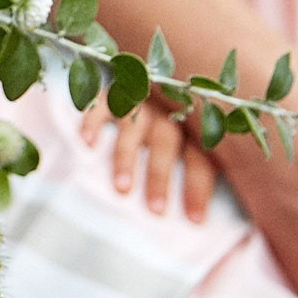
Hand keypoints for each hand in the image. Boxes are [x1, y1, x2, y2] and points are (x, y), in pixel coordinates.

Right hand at [81, 99, 219, 221]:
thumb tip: (210, 217)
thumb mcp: (194, 141)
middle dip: (160, 177)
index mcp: (193, 129)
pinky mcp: (114, 91)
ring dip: (126, 158)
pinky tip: (87, 143)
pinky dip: (94, 121)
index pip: (199, 159)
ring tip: (121, 188)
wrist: (153, 75)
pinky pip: (103, 104)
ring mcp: (140, 100)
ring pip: (133, 128)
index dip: (197, 189)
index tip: (195, 222)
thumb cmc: (173, 124)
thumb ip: (198, 167)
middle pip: (165, 144)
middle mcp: (167, 113)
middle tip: (155, 210)